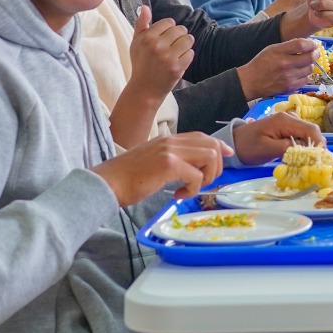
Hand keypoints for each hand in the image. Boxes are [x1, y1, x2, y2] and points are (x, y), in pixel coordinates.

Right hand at [92, 132, 231, 204]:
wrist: (107, 183)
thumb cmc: (127, 178)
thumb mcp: (153, 161)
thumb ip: (172, 159)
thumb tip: (193, 167)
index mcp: (167, 139)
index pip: (203, 137)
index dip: (219, 147)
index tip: (226, 157)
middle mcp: (171, 141)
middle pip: (212, 146)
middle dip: (215, 167)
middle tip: (201, 183)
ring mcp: (170, 151)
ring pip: (210, 157)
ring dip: (206, 176)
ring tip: (190, 188)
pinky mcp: (168, 164)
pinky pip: (196, 176)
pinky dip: (193, 189)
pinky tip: (177, 195)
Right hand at [127, 6, 194, 93]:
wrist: (144, 89)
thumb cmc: (141, 63)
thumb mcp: (136, 43)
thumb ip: (141, 24)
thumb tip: (145, 7)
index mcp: (147, 38)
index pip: (169, 22)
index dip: (169, 29)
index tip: (165, 37)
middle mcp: (157, 46)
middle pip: (180, 29)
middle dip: (179, 35)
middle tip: (173, 45)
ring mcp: (168, 57)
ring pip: (188, 39)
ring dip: (186, 44)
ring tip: (178, 51)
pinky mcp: (177, 68)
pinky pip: (191, 53)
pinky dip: (187, 56)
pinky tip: (179, 61)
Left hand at [232, 111, 324, 164]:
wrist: (235, 142)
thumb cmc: (248, 146)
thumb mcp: (266, 149)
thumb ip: (286, 148)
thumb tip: (304, 151)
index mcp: (285, 120)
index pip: (310, 130)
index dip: (319, 144)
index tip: (320, 159)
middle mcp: (290, 117)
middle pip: (313, 131)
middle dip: (316, 147)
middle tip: (314, 163)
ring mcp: (290, 122)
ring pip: (309, 134)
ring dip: (310, 147)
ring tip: (306, 161)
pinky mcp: (289, 128)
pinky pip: (302, 136)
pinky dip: (304, 146)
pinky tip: (299, 156)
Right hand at [236, 38, 319, 99]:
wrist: (251, 81)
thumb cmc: (261, 63)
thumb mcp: (272, 49)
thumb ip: (289, 46)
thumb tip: (307, 44)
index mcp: (279, 52)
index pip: (302, 45)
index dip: (311, 44)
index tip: (313, 44)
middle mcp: (285, 64)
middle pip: (310, 57)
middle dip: (315, 54)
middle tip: (314, 53)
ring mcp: (289, 77)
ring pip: (310, 69)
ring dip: (309, 65)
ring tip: (303, 63)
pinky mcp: (290, 87)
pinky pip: (306, 79)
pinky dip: (305, 75)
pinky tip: (299, 73)